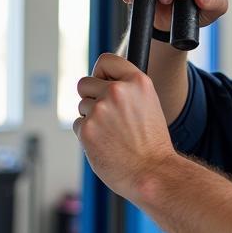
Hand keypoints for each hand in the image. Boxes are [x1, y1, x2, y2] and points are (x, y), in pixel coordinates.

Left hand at [73, 52, 174, 201]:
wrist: (152, 172)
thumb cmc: (151, 143)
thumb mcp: (148, 104)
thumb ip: (127, 90)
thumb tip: (99, 83)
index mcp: (137, 81)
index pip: (105, 60)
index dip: (100, 73)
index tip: (101, 83)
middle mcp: (117, 91)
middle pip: (84, 83)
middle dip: (91, 98)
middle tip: (108, 117)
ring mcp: (100, 109)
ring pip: (81, 106)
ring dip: (91, 119)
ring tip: (112, 135)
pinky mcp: (87, 129)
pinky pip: (78, 125)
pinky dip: (87, 135)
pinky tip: (105, 144)